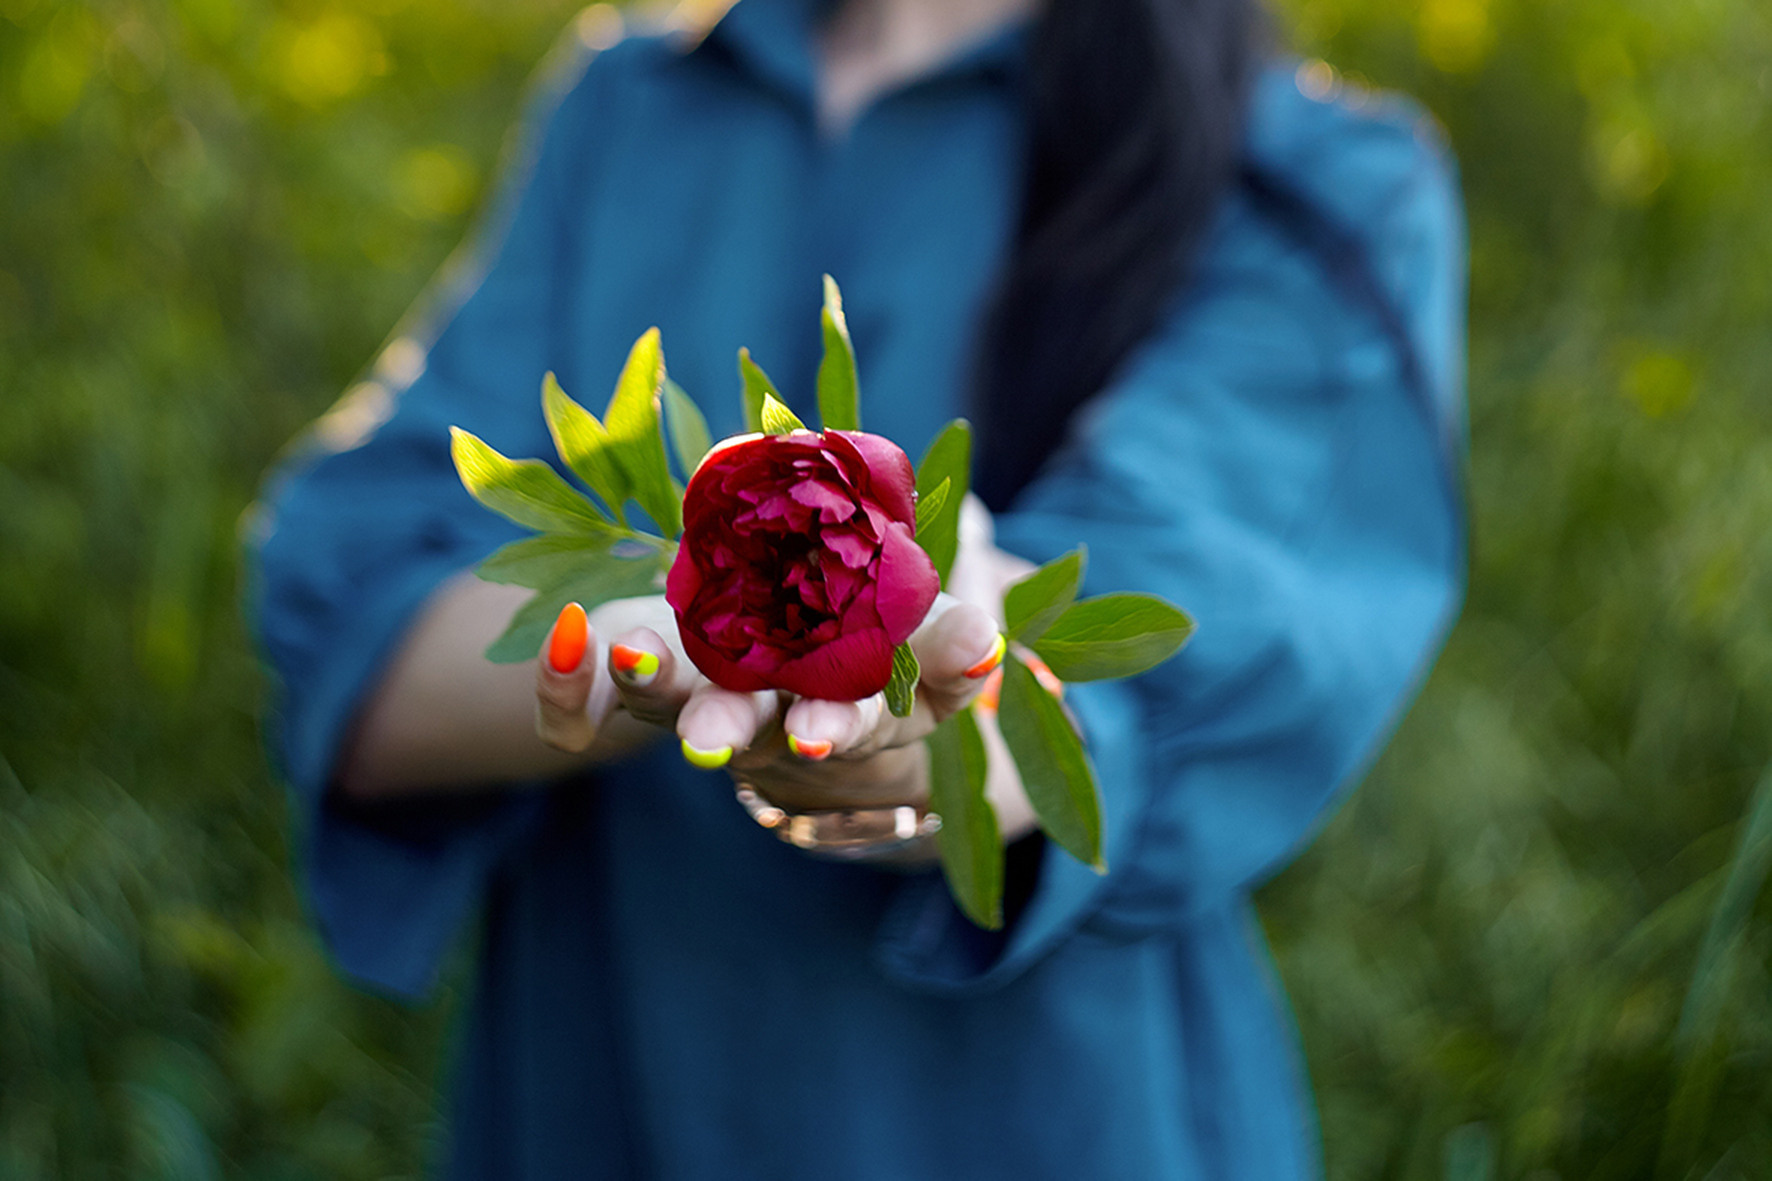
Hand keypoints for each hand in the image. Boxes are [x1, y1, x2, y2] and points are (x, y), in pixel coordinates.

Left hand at [533, 497, 1040, 852]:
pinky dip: (562, 685)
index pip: (845, 718)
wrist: (753, 647)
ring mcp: (683, 701)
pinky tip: (564, 634)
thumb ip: (946, 640)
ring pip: (662, 709)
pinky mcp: (616, 696)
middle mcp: (755, 711)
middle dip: (726, 731)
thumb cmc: (848, 631)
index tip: (819, 732)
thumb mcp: (912, 638)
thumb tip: (989, 648)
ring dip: (648, 685)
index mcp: (832, 699)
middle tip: (707, 743)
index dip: (834, 728)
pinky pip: (579, 715)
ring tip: (629, 650)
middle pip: (744, 729)